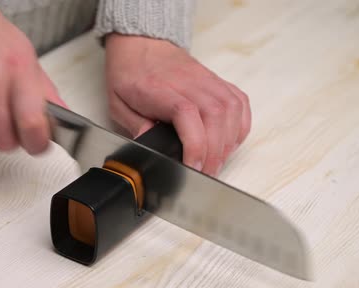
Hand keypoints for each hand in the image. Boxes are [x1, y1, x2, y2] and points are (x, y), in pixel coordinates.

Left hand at [105, 34, 250, 175]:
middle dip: (214, 151)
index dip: (195, 144)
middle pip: (215, 115)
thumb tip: (150, 143)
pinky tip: (230, 141)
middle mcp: (188, 82)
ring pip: (231, 109)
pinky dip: (240, 124)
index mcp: (159, 88)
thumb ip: (134, 125)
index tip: (193, 166)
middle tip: (205, 172)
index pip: (187, 114)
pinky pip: (239, 102)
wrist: (142, 43)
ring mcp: (206, 79)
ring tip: (217, 161)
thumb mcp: (118, 102)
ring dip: (229, 141)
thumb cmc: (130, 72)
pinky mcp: (217, 80)